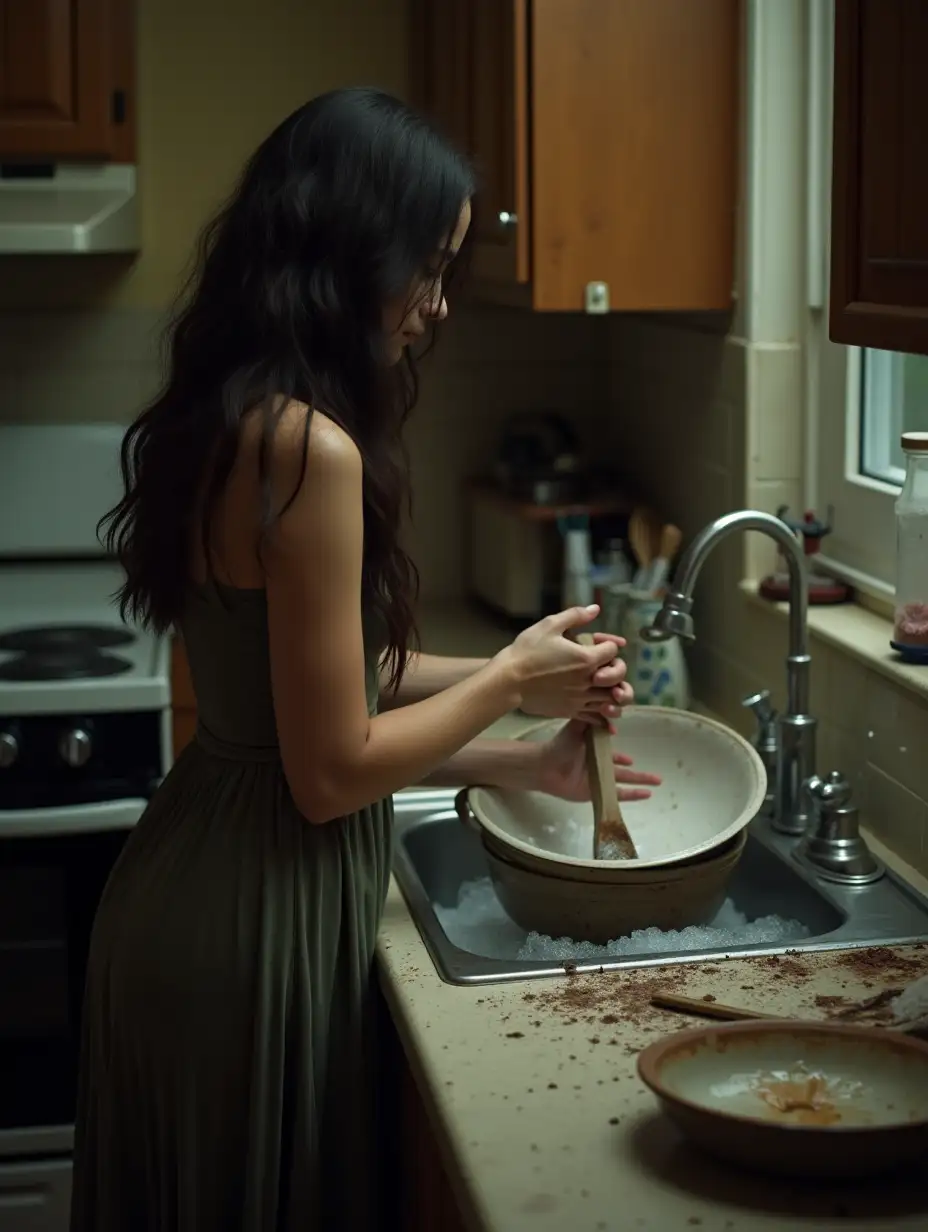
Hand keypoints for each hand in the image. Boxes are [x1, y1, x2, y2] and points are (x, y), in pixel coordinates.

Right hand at [497, 605, 623, 712]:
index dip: (608, 641)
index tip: (595, 639)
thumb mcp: (549, 625)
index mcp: (586, 658)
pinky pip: (597, 716)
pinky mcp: (571, 711)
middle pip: (620, 676)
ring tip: (606, 685)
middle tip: (605, 663)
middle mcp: (588, 681)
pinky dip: (604, 713)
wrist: (509, 680)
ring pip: (612, 700)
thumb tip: (595, 609)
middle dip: (617, 667)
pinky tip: (602, 708)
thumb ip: (575, 616)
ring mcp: (581, 699)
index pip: (613, 650)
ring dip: (613, 690)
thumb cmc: (527, 651)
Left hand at [530, 719, 660, 802]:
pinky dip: (632, 795)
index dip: (623, 757)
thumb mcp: (576, 728)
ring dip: (640, 783)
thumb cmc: (559, 746)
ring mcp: (598, 780)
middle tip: (657, 777)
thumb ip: (592, 722)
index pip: (612, 754)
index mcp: (594, 752)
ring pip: (624, 782)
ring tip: (656, 784)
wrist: (546, 766)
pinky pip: (618, 794)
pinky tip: (645, 795)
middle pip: (623, 770)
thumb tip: (613, 726)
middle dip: (639, 773)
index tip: (633, 759)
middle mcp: (598, 766)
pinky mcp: (597, 792)